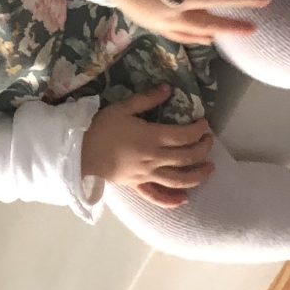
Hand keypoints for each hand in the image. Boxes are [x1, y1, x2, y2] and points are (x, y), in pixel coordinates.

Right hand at [82, 86, 215, 208]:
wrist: (79, 152)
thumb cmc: (100, 128)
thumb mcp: (122, 108)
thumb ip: (147, 99)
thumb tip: (168, 88)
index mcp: (152, 138)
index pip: (184, 135)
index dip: (199, 130)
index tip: (205, 123)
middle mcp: (154, 159)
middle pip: (187, 157)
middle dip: (203, 149)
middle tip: (209, 141)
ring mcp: (147, 175)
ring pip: (179, 180)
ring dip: (198, 175)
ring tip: (210, 169)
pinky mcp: (137, 186)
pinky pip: (156, 197)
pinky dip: (171, 200)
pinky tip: (184, 200)